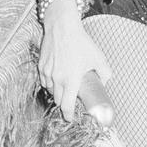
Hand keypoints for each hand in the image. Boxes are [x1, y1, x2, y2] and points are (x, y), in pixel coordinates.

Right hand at [37, 2, 111, 121]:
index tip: (70, 119)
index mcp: (71, 81)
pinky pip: (44, 80)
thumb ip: (105, 73)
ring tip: (66, 87)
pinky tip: (57, 77)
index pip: (67, 106)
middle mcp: (57, 79)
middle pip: (58, 101)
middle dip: (64, 104)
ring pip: (51, 90)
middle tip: (71, 101)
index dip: (68, 116)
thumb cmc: (81, 42)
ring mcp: (47, 72)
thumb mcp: (98, 57)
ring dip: (57, 93)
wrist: (62, 27)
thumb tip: (105, 82)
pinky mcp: (41, 66)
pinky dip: (50, 83)